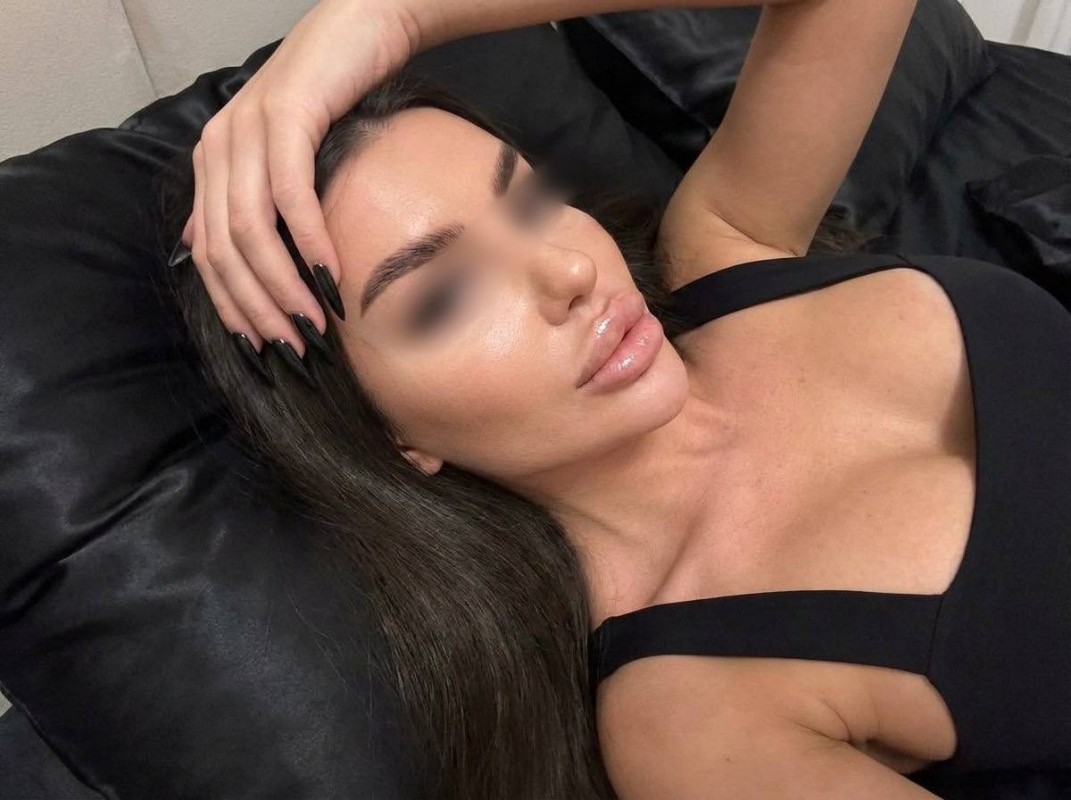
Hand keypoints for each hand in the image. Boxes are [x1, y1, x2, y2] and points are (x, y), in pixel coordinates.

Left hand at [178, 0, 421, 358]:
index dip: (233, 309)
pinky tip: (331, 276)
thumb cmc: (334, 99)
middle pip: (224, 252)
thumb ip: (247, 202)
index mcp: (213, 165)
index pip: (208, 256)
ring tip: (315, 326)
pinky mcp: (285, 118)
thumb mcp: (282, 157)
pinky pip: (289, 195)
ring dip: (282, 287)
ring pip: (250, 230)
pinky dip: (310, 242)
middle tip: (295, 351)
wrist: (364, 26)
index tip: (265, 352)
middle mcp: (218, 149)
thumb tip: (206, 254)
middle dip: (258, 310)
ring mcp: (247, 131)